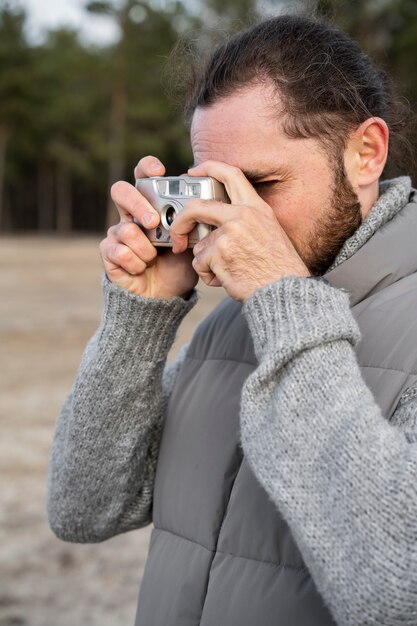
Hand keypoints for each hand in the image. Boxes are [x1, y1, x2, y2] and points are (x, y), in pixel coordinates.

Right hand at [99, 156, 197, 298]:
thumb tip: (199, 206)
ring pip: (125, 229)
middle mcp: (130, 215)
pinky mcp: (109, 253)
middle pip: (121, 191)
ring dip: (145, 249)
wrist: (165, 296)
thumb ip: (191, 223)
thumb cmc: (178, 265)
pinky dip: (136, 263)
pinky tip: (142, 269)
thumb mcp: (192, 242)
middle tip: (153, 222)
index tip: (159, 170)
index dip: (147, 168)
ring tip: (153, 259)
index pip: (144, 177)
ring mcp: (117, 233)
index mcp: (151, 206)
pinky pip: (119, 252)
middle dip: (138, 204)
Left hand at [169, 160, 309, 301]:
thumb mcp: (268, 232)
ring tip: (229, 271)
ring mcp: (229, 233)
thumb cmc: (278, 269)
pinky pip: (199, 264)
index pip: (231, 174)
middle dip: (181, 221)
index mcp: (255, 208)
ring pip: (199, 245)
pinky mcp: (219, 253)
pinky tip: (227, 279)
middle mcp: (242, 216)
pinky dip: (208, 276)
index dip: (208, 167)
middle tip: (178, 235)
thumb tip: (213, 224)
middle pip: (197, 206)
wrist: (283, 290)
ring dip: (207, 263)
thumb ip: (244, 221)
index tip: (192, 171)